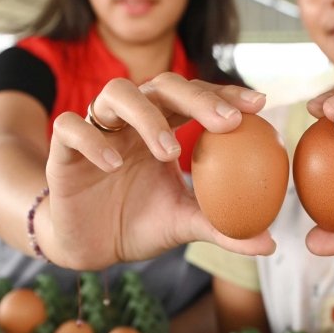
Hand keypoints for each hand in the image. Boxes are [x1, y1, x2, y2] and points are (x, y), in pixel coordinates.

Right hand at [44, 74, 271, 268]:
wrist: (89, 247)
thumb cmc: (139, 224)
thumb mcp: (184, 224)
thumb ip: (223, 228)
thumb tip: (269, 244)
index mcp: (164, 126)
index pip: (197, 96)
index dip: (226, 93)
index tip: (259, 104)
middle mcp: (132, 119)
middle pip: (163, 85)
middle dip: (197, 97)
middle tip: (227, 122)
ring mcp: (97, 128)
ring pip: (117, 93)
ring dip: (147, 115)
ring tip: (170, 150)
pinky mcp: (63, 149)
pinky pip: (71, 127)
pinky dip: (93, 140)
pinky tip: (114, 164)